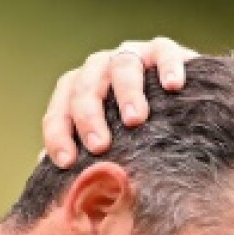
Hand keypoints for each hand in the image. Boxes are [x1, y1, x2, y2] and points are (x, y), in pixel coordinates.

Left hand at [42, 36, 197, 166]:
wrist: (182, 113)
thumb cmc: (134, 137)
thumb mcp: (107, 149)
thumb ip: (81, 159)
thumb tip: (51, 183)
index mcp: (79, 92)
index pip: (60, 109)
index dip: (58, 134)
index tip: (66, 163)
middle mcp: (101, 70)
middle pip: (86, 84)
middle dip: (89, 115)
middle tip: (99, 146)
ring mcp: (132, 56)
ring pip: (123, 65)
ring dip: (127, 92)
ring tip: (135, 120)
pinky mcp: (164, 51)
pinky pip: (164, 52)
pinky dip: (168, 66)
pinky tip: (173, 87)